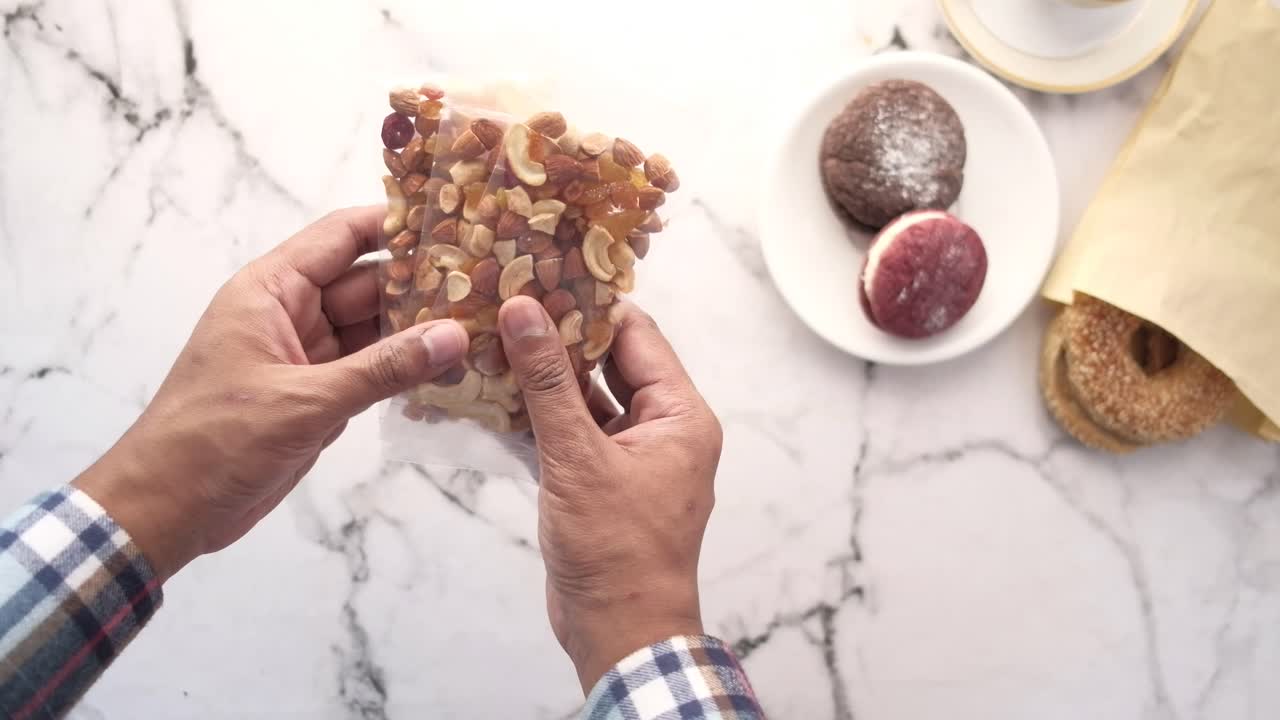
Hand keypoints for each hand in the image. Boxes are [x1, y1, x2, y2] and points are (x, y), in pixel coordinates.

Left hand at [74, 207, 467, 580]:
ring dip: (421, 331)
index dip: (394, 224)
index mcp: (271, 292)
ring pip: (375, 330)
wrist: (167, 510)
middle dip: (423, 283)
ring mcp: (307, 357)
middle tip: (490, 281)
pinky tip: (453, 369)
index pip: (341, 237)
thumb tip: (454, 336)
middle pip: (368, 284)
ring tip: (486, 323)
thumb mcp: (305, 402)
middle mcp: (291, 315)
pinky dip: (406, 371)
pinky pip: (372, 371)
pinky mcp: (318, 396)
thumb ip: (383, 369)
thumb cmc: (214, 442)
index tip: (456, 218)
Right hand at [497, 297, 722, 692]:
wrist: (619, 633)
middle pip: (609, 364)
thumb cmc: (618, 552)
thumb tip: (524, 311)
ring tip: (491, 340)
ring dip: (543, 380)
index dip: (589, 305)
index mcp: (680, 416)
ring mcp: (631, 457)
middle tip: (506, 301)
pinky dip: (539, 419)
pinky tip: (493, 397)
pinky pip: (571, 434)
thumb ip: (548, 382)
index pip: (636, 337)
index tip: (541, 274)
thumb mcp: (578, 457)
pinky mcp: (601, 483)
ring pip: (585, 400)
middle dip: (559, 339)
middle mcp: (663, 430)